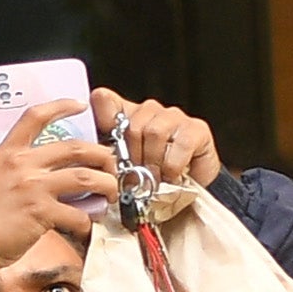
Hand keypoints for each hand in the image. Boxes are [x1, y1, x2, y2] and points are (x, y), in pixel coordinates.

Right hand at [0, 99, 125, 276]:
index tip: (79, 105)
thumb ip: (12, 167)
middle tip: (110, 163)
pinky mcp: (42, 213)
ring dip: (106, 185)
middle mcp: (22, 165)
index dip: (61, 106)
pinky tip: (86, 224)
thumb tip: (38, 168)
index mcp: (7, 153)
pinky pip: (78, 214)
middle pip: (75, 147)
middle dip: (102, 154)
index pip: (36, 117)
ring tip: (110, 193)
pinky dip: (87, 221)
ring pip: (86, 177)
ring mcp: (33, 187)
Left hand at [97, 90, 221, 188]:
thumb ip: (108, 159)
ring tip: (155, 179)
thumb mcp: (123, 171)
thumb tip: (96, 164)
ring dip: (153, 164)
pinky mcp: (196, 129)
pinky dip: (173, 167)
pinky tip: (172, 177)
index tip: (105, 144)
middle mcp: (149, 110)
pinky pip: (180, 145)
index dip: (101, 117)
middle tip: (137, 178)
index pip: (104, 100)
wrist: (186, 191)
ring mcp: (174, 117)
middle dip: (133, 159)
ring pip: (154, 133)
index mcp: (126, 116)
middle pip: (131, 127)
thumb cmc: (153, 178)